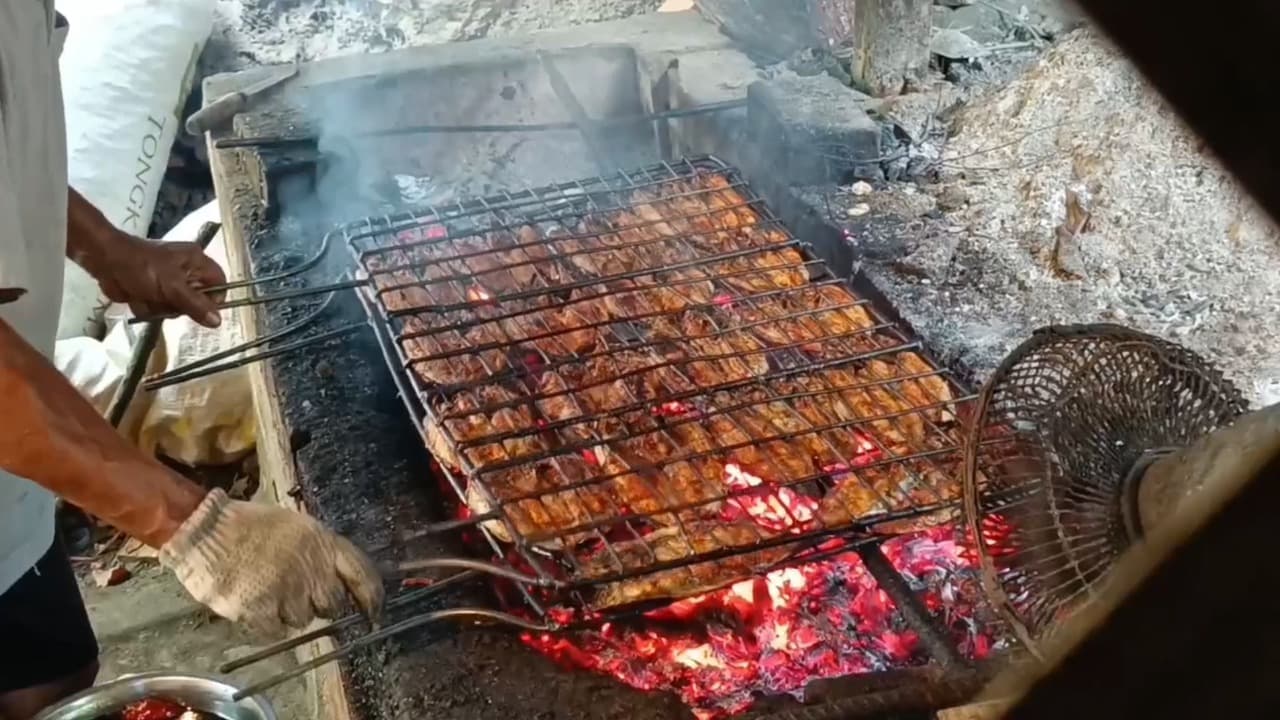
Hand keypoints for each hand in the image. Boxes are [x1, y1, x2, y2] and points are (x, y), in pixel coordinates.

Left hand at [87, 231, 226, 327]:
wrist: (103, 260)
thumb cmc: (141, 267)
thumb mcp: (172, 287)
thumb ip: (196, 305)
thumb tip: (218, 322)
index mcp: (196, 262)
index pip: (220, 284)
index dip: (214, 299)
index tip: (200, 310)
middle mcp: (186, 271)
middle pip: (198, 300)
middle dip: (181, 306)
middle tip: (168, 300)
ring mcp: (169, 282)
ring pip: (177, 308)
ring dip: (162, 308)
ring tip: (148, 296)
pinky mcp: (153, 291)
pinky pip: (159, 309)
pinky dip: (148, 308)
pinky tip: (138, 298)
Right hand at [159, 489, 384, 636]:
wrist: (204, 530)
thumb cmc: (249, 525)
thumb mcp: (296, 527)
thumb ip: (320, 552)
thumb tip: (339, 579)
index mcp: (322, 542)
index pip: (362, 574)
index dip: (371, 597)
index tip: (373, 613)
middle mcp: (310, 568)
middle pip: (333, 604)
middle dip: (318, 604)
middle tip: (296, 594)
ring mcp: (286, 590)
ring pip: (303, 620)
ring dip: (288, 613)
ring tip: (266, 591)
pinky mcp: (259, 610)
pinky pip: (276, 631)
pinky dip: (267, 625)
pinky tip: (254, 606)